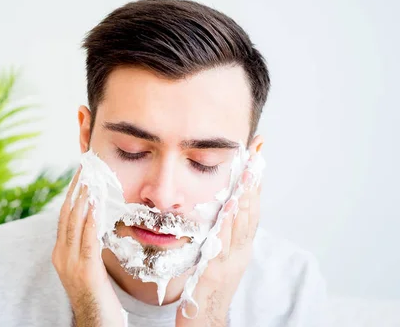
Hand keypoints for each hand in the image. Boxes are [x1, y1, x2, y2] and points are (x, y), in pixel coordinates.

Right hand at [52, 167, 125, 326]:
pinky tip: (95, 205)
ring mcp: (71, 264)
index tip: (80, 176)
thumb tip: (96, 223)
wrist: (96, 324)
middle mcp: (61, 256)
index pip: (64, 217)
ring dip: (83, 199)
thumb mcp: (88, 267)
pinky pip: (87, 239)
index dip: (71, 195)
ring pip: (74, 223)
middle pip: (66, 215)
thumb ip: (88, 246)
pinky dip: (90, 220)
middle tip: (84, 168)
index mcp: (60, 253)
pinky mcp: (86, 271)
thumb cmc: (97, 296)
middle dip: (75, 190)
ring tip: (90, 179)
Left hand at [177, 165, 261, 326]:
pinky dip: (229, 224)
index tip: (256, 157)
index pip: (249, 209)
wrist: (203, 323)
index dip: (254, 183)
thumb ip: (217, 236)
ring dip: (247, 196)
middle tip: (257, 153)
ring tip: (250, 171)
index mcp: (238, 248)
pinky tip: (231, 206)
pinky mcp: (214, 272)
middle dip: (254, 181)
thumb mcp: (214, 257)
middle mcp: (239, 252)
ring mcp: (229, 262)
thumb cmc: (205, 290)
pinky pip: (223, 244)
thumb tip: (217, 211)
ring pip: (242, 225)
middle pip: (251, 211)